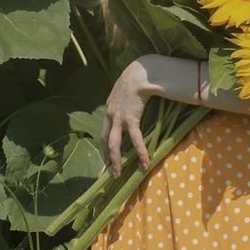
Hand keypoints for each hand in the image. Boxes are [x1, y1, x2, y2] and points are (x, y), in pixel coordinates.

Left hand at [101, 59, 152, 177]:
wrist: (137, 75)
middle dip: (107, 157)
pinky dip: (141, 152)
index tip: (105, 157)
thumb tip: (129, 103)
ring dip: (116, 161)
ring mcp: (119, 119)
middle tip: (108, 171)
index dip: (104, 146)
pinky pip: (136, 139)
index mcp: (109, 110)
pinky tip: (145, 163)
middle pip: (105, 141)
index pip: (103, 132)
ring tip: (118, 174)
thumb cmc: (133, 79)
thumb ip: (122, 100)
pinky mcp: (131, 119)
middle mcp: (110, 116)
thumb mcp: (122, 90)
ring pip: (114, 145)